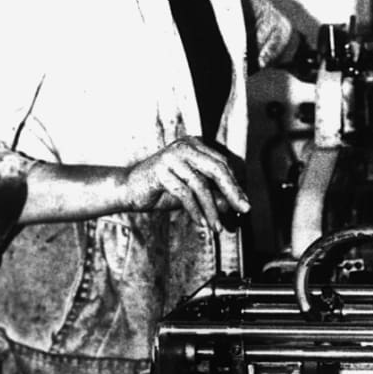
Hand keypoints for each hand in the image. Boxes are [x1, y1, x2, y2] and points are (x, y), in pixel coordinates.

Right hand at [123, 138, 249, 229]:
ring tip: (216, 227)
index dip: (235, 185)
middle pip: (216, 168)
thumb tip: (234, 204)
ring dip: (211, 208)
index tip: (244, 204)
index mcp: (195, 146)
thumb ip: (212, 196)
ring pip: (200, 183)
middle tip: (244, 209)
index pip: (222, 164)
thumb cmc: (161, 190)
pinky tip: (201, 223)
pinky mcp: (160, 170)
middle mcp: (185, 146)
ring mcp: (171, 156)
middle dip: (232, 191)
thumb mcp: (192, 194)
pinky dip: (194, 210)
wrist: (128, 189)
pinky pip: (183, 192)